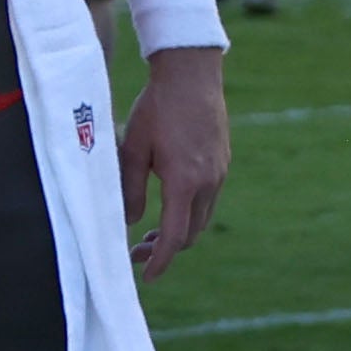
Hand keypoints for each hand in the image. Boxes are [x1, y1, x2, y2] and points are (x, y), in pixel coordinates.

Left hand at [118, 47, 229, 280]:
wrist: (192, 74)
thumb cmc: (157, 108)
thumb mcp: (133, 149)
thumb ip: (130, 189)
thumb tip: (128, 222)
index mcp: (184, 182)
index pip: (174, 236)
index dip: (159, 261)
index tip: (146, 276)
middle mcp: (207, 182)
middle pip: (191, 234)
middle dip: (165, 249)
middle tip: (136, 252)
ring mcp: (219, 173)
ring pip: (201, 218)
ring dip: (178, 232)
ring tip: (151, 234)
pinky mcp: (222, 162)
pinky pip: (208, 199)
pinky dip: (189, 212)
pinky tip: (170, 204)